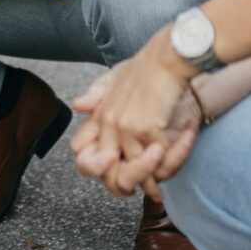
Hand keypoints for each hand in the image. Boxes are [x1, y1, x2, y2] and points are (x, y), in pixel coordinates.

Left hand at [68, 29, 192, 196]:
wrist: (169, 57)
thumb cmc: (147, 67)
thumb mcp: (116, 77)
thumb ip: (98, 95)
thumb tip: (77, 105)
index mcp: (99, 114)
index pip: (79, 149)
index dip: (93, 165)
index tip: (115, 171)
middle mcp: (107, 123)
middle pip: (98, 169)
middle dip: (120, 184)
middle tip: (136, 192)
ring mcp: (124, 128)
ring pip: (129, 171)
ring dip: (147, 183)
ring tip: (157, 192)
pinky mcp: (145, 129)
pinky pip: (153, 161)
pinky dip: (167, 164)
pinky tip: (173, 174)